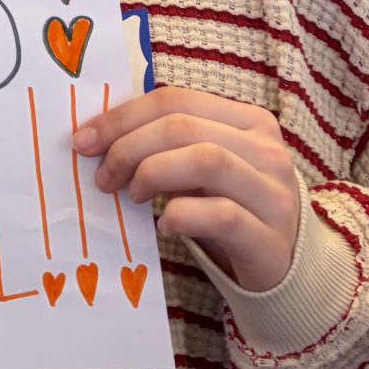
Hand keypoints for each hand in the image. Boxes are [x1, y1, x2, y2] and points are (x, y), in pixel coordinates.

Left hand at [75, 86, 302, 293]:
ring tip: (133, 195)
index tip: (84, 139)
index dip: (123, 116)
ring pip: (205, 160)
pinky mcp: (269, 238)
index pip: (175, 100)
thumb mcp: (205, 167)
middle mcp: (268, 150)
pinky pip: (219, 215)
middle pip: (183, 126)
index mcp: (249, 121)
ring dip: (153, 174)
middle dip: (129, 147)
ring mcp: (273, 193)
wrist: (284, 268)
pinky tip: (165, 225)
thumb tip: (97, 135)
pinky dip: (181, 215)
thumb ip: (169, 144)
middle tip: (102, 176)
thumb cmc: (232, 208)